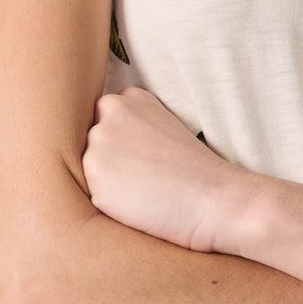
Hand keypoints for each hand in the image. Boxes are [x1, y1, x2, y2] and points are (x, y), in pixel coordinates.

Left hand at [82, 86, 256, 254]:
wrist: (213, 196)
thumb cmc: (193, 166)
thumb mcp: (164, 124)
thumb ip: (133, 121)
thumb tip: (102, 135)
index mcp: (128, 98)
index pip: (104, 117)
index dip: (122, 139)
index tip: (143, 152)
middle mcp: (108, 117)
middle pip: (92, 142)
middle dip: (109, 157)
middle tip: (144, 173)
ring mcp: (99, 150)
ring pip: (89, 170)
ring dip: (107, 181)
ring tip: (143, 188)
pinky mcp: (96, 186)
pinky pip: (94, 198)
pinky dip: (111, 204)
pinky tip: (138, 203)